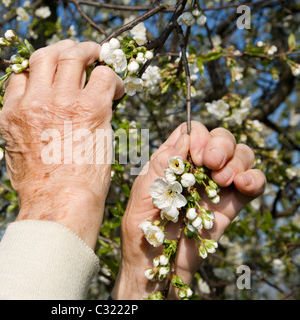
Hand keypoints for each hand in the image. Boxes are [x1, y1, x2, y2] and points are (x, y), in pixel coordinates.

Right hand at [0, 40, 123, 248]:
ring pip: (72, 56)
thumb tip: (36, 125)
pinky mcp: (90, 108)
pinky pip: (103, 75)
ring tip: (98, 56)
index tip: (54, 73)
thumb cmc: (41, 190)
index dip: (39, 69)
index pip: (20, 75)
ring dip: (88, 51)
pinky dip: (112, 76)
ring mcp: (61, 101)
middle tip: (78, 53)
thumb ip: (22, 132)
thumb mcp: (16, 156)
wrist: (58, 204)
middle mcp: (34, 102)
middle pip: (44, 55)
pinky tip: (116, 90)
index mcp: (12, 114)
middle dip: (62, 49)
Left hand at [111, 121, 265, 298]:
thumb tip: (187, 135)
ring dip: (237, 160)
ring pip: (241, 155)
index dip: (198, 135)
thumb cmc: (142, 229)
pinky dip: (254, 177)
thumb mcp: (144, 192)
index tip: (195, 153)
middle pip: (220, 138)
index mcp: (172, 161)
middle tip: (210, 163)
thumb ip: (163, 163)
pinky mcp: (232, 205)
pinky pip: (254, 182)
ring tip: (222, 179)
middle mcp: (196, 169)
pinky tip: (242, 185)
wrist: (157, 265)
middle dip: (220, 144)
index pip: (192, 131)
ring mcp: (216, 186)